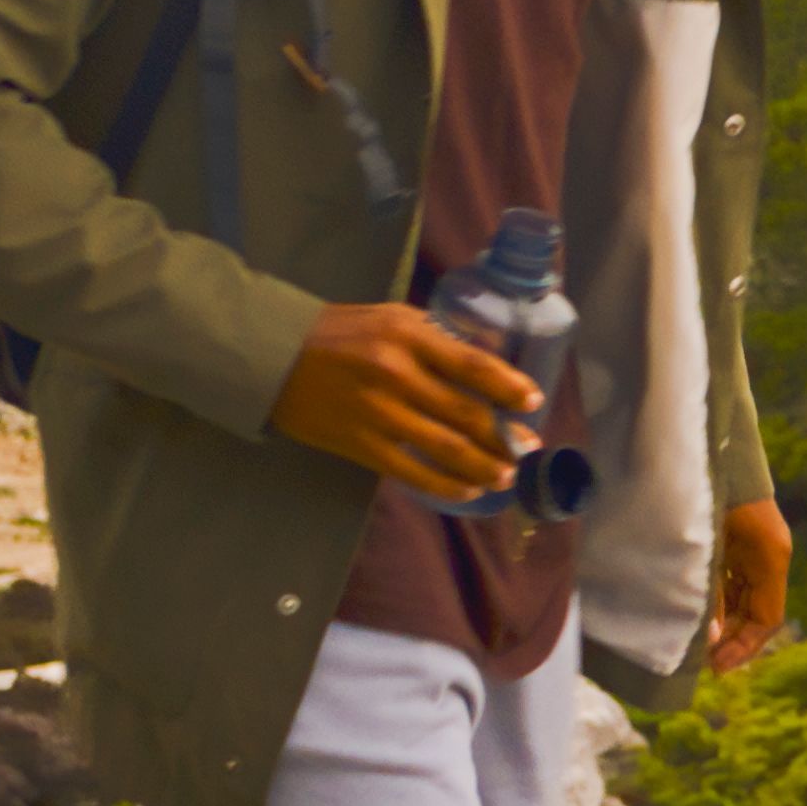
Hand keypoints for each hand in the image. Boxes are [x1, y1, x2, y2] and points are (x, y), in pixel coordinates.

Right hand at [270, 300, 533, 501]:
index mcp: (408, 335)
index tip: (533, 403)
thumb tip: (488, 362)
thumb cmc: (340, 333)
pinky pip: (414, 472)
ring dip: (485, 466)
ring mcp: (378, 413)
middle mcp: (396, 373)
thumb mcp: (391, 317)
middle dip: (505, 436)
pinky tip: (468, 488)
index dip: (509, 388)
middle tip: (529, 448)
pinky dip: (447, 484)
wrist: (273, 357)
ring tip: (506, 474)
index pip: (473, 366)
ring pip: (447, 449)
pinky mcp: (361, 444)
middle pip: (466, 414)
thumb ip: (436, 338)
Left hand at [702, 495, 791, 671]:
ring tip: (699, 645)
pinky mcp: (738, 541)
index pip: (767, 618)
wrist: (712, 443)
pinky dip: (719, 602)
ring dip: (725, 622)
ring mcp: (754, 548)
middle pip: (757, 612)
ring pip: (744, 598)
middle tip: (704, 663)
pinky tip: (699, 616)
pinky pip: (733, 581)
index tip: (718, 666)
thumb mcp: (709, 547)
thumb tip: (709, 637)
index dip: (745, 647)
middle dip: (733, 640)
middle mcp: (769, 556)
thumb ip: (711, 591)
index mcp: (771, 557)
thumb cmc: (710, 492)